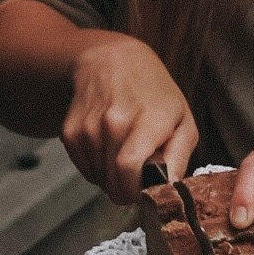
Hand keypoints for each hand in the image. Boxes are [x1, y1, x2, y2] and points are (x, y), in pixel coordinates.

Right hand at [61, 32, 197, 202]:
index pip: (129, 167)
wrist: (113, 62)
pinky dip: (96, 168)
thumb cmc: (155, 95)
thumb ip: (179, 159)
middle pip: (113, 181)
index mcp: (149, 119)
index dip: (136, 191)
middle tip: (137, 178)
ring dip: (111, 178)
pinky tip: (108, 149)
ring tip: (123, 155)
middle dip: (126, 190)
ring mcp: (89, 126)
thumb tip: (170, 191)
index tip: (146, 192)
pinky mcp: (70, 131)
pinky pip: (84, 169)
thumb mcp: (182, 121)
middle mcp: (114, 121)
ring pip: (98, 178)